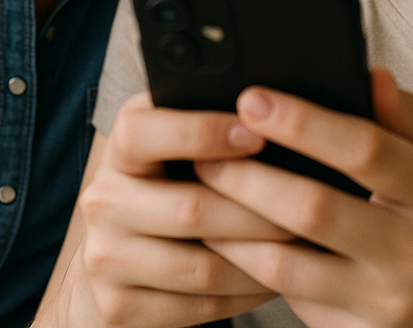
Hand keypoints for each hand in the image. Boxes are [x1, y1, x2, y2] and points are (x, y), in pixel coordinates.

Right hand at [75, 91, 289, 326]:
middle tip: (309, 203)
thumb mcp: (175, 143)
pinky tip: (273, 277)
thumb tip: (274, 106)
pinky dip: (243, 294)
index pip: (143, 133)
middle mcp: (103, 200)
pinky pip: (197, 307)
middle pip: (190, 208)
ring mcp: (105, 258)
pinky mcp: (117, 307)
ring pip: (200, 266)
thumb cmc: (170, 182)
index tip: (257, 134)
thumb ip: (207, 120)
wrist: (117, 255)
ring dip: (260, 258)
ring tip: (302, 244)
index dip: (200, 132)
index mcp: (120, 148)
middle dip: (258, 208)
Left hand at [195, 69, 412, 327]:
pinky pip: (288, 299)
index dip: (302, 122)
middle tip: (203, 148)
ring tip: (201, 189)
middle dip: (249, 176)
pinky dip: (247, 265)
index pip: (364, 148)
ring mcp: (384, 301)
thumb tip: (369, 72)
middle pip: (314, 209)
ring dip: (232, 226)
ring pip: (288, 265)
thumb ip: (404, 115)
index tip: (251, 98)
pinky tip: (222, 235)